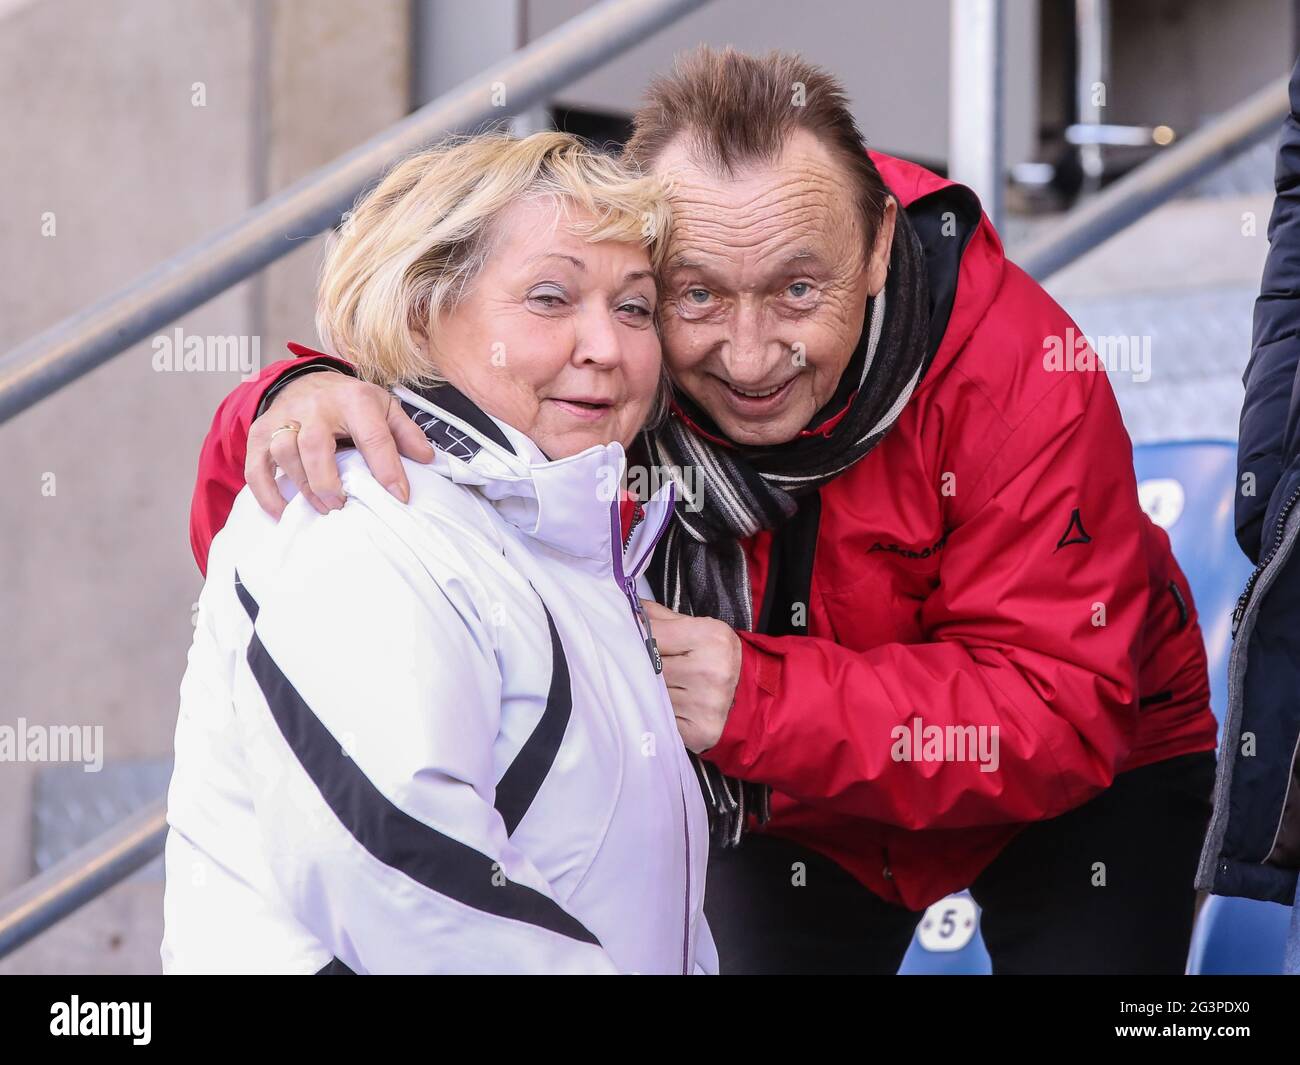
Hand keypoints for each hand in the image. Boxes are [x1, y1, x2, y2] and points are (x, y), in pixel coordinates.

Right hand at [246, 372, 434, 518]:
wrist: (308, 380)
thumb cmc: (350, 401)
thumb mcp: (385, 407)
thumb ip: (406, 432)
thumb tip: (427, 458)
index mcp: (354, 399)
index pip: (373, 436)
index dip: (388, 469)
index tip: (399, 496)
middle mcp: (315, 406)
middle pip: (315, 445)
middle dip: (328, 481)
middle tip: (342, 505)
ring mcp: (284, 418)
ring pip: (284, 453)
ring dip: (303, 486)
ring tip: (323, 507)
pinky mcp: (260, 432)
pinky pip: (256, 465)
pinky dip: (266, 493)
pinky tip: (283, 511)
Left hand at [642, 600, 741, 752]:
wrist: (749, 695)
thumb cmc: (715, 657)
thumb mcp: (696, 628)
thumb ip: (659, 618)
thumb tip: (621, 609)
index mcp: (711, 638)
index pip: (652, 634)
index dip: (635, 636)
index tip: (627, 638)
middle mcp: (711, 671)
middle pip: (649, 667)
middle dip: (640, 666)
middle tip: (640, 665)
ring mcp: (706, 704)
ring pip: (652, 694)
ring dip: (647, 691)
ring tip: (656, 686)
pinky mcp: (700, 731)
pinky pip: (660, 719)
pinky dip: (657, 713)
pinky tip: (666, 706)